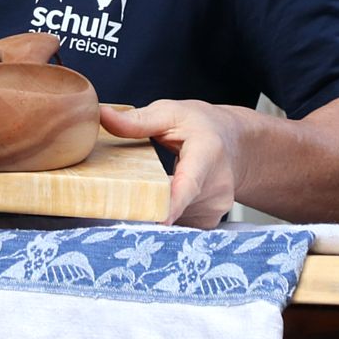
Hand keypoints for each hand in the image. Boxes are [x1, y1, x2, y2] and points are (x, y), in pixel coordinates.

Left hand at [99, 99, 246, 226]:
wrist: (236, 144)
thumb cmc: (201, 126)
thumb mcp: (171, 114)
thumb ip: (137, 120)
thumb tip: (102, 116)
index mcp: (207, 153)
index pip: (189, 183)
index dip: (172, 203)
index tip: (157, 220)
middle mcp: (217, 185)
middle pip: (173, 206)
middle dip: (144, 205)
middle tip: (118, 198)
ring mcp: (216, 207)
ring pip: (173, 218)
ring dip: (153, 210)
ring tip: (144, 191)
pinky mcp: (210, 221)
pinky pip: (179, 224)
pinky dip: (165, 215)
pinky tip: (162, 200)